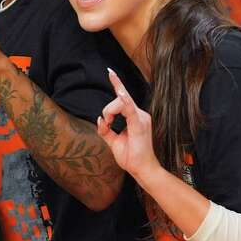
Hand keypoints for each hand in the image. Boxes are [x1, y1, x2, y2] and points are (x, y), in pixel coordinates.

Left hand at [97, 67, 161, 181]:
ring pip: (120, 102)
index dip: (117, 83)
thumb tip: (99, 119)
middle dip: (108, 109)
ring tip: (109, 123)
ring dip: (110, 111)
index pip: (124, 97)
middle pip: (119, 99)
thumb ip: (105, 130)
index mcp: (135, 117)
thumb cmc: (130, 156)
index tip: (109, 71)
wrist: (141, 169)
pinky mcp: (140, 124)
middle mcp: (140, 114)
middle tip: (107, 122)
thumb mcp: (113, 141)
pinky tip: (119, 93)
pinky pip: (129, 109)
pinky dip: (123, 101)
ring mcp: (141, 118)